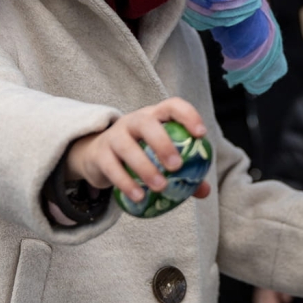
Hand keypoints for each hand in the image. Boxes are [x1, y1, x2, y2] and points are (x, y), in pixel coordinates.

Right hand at [64, 98, 212, 203]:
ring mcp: (115, 136)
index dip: (188, 116)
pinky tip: (139, 197)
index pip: (172, 106)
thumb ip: (184, 171)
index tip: (200, 134)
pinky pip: (112, 167)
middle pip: (147, 123)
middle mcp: (134, 121)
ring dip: (144, 167)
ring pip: (127, 146)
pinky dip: (126, 183)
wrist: (98, 155)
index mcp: (155, 116)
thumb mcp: (160, 156)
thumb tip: (204, 191)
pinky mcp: (100, 154)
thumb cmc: (140, 153)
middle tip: (177, 166)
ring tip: (160, 187)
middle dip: (163, 143)